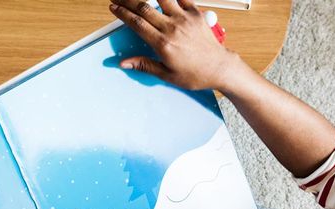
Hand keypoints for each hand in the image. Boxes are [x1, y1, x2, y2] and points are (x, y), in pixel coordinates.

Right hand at [109, 0, 243, 90]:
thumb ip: (144, 65)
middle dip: (128, 0)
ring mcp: (185, 18)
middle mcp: (172, 28)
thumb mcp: (167, 75)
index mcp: (163, 44)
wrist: (220, 67)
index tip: (113, 8)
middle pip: (144, 7)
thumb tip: (124, 63)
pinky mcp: (196, 13)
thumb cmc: (196, 74)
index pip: (137, 23)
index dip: (122, 13)